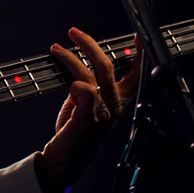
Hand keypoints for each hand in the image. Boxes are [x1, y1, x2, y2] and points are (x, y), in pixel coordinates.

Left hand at [34, 28, 141, 192]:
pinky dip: (75, 84)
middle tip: (74, 32)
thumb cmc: (77, 132)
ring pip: (90, 74)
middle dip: (89, 44)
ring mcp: (101, 112)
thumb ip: (90, 88)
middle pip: (107, 65)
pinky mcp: (86, 118)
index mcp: (119, 101)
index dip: (137, 54)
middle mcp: (114, 105)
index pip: (133, 74)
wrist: (67, 159)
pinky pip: (84, 92)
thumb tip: (81, 69)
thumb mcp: (88, 106)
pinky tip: (69, 86)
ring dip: (70, 57)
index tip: (137, 37)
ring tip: (56, 49)